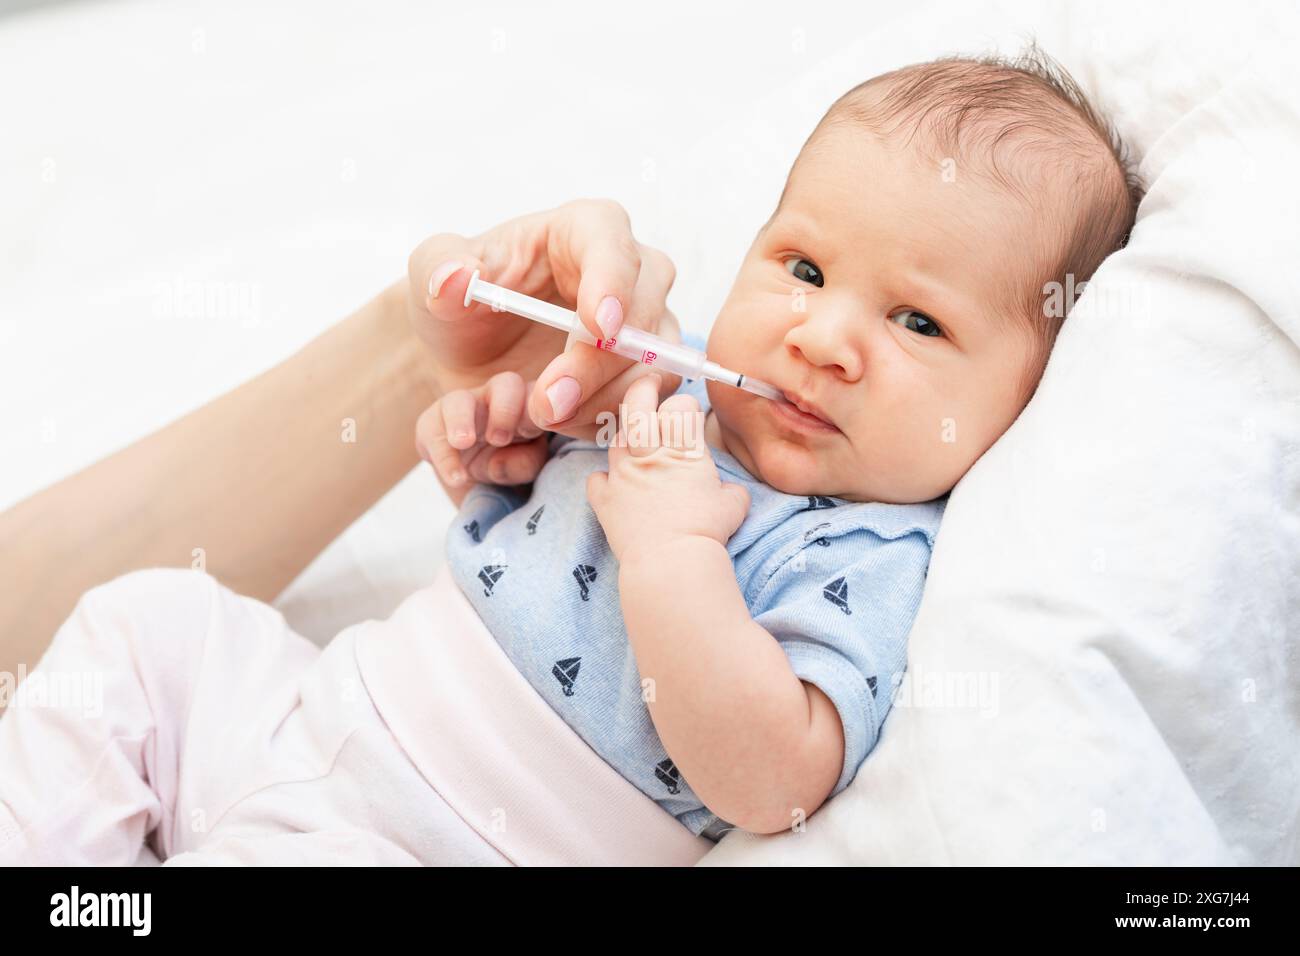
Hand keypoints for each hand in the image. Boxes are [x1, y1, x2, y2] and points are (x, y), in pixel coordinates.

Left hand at [406, 200, 683, 456]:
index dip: (613, 285)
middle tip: (546, 401)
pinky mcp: (642, 373)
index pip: (612, 245)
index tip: (599, 327)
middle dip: (596, 365)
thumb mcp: (432, 275)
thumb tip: (455, 277)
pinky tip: (557, 423)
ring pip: (652, 367)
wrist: (467, 355)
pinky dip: (601, 420)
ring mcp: (645, 327)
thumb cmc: (459, 301)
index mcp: (586, 229)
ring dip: (599, 401)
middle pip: (642, 315)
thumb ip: (438, 270)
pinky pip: (642, 402)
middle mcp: (632, 274)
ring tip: (540, 416)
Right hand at [415, 371, 547, 488]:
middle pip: (506, 384)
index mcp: (529, 405)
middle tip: (500, 440)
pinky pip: (431, 429)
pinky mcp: (433, 424)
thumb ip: (524, 463)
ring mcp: (465, 408)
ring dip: (461, 420)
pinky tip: (456, 477)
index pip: (541, 396)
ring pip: (460, 399)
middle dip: (504, 409)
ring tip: (463, 443)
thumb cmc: (508, 467)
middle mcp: (498, 399)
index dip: (541, 407)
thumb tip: (502, 461)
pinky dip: (443, 456)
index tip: (536, 429)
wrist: (472, 480)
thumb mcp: (523, 470)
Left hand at [586, 375, 749, 563]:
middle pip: (637, 405)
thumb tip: (730, 491)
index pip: (681, 406)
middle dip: (644, 388)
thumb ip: (730, 489)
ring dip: (626, 436)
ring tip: (636, 443)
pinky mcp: (605, 501)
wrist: (671, 562)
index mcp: (683, 449)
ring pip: (615, 439)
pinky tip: (612, 484)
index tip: (689, 411)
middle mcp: (649, 453)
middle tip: (650, 383)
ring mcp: (622, 475)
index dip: (686, 405)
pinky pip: (596, 480)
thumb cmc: (707, 531)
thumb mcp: (735, 505)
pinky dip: (603, 479)